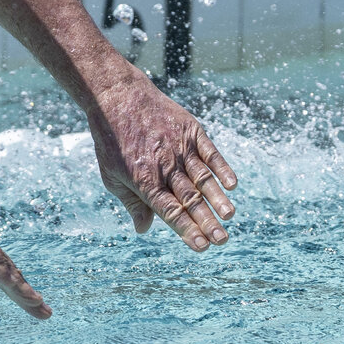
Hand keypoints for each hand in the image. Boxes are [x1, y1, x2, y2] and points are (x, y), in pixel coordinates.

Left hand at [87, 67, 236, 250]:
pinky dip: (222, 168)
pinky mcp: (189, 131)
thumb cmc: (111, 141)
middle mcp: (165, 166)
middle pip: (189, 199)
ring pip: (202, 178)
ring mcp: (179, 147)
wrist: (118, 97)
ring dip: (217, 198)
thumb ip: (132, 203)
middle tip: (222, 240)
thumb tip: (143, 230)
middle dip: (207, 221)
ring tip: (230, 216)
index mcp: (145, 181)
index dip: (187, 230)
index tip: (202, 246)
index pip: (170, 211)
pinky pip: (209, 152)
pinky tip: (232, 184)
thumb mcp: (111, 175)